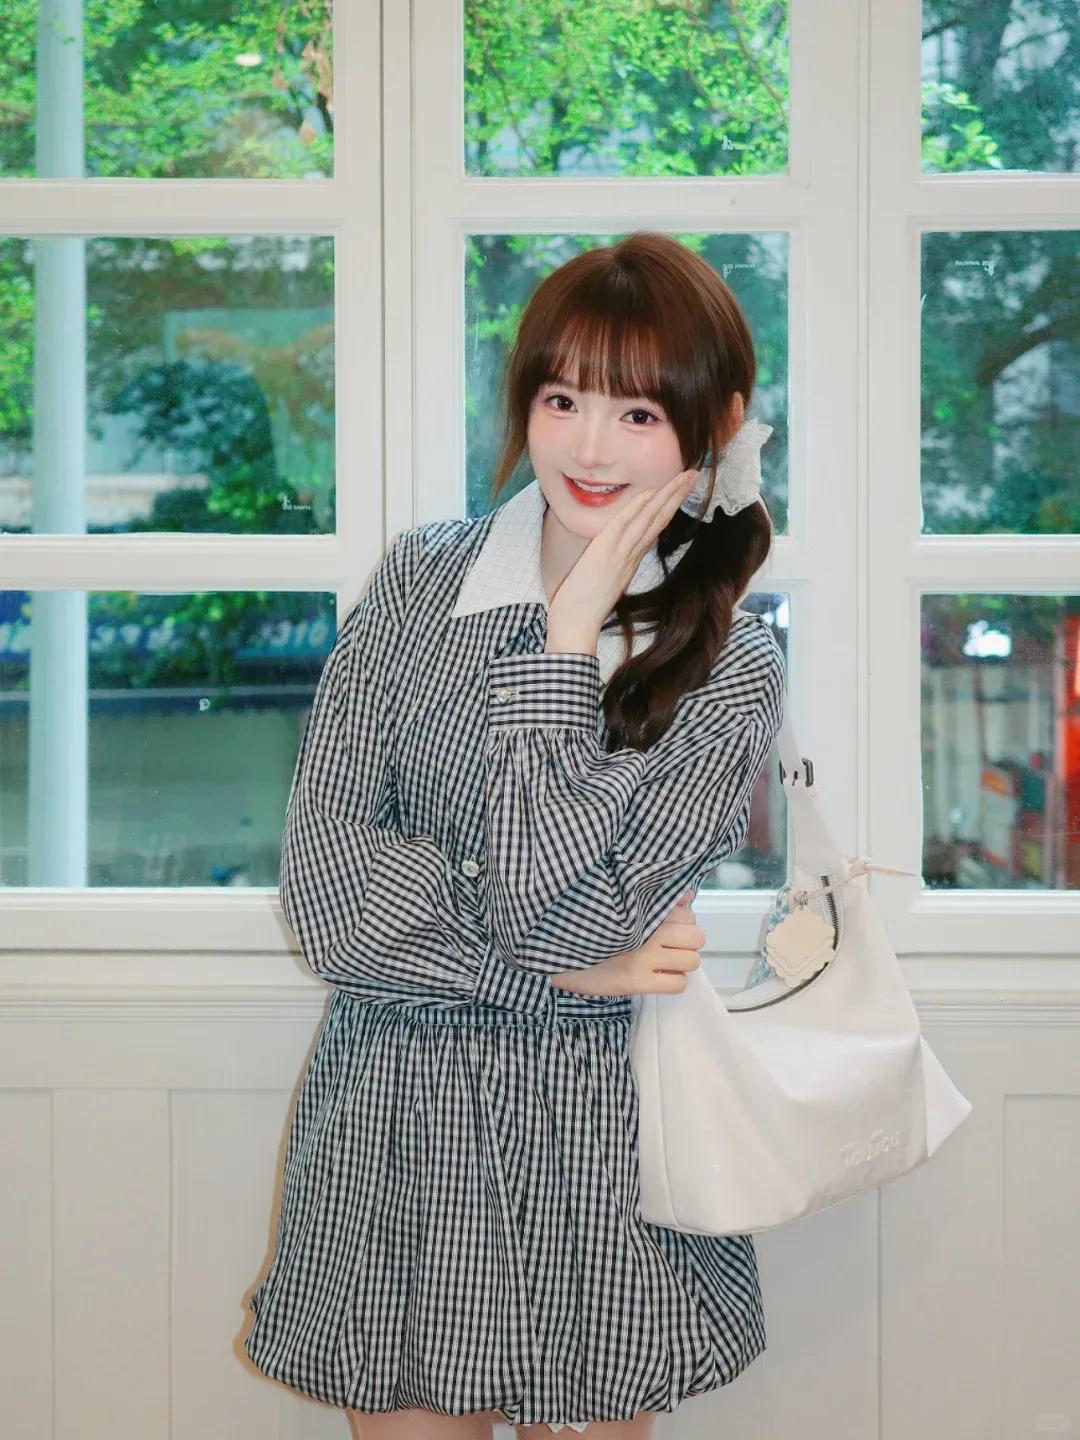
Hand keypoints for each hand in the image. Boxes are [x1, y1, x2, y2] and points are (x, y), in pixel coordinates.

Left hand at [545, 470, 698, 652]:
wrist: (576, 628)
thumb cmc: (582, 611)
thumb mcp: (602, 584)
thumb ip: (610, 568)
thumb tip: (610, 559)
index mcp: (630, 562)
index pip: (654, 528)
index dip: (668, 507)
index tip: (680, 490)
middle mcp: (630, 556)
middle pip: (659, 519)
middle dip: (676, 495)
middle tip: (693, 474)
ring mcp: (619, 554)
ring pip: (648, 519)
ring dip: (666, 495)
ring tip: (683, 476)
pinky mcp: (603, 553)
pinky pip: (623, 525)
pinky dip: (636, 508)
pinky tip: (649, 492)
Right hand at [548, 889, 704, 996]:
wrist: (557, 949)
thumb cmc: (589, 925)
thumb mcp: (620, 905)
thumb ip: (654, 899)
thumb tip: (686, 896)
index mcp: (645, 909)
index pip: (689, 915)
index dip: (682, 924)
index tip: (667, 928)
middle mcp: (649, 931)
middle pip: (697, 938)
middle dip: (686, 943)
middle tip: (668, 947)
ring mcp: (644, 957)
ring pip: (692, 961)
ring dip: (680, 963)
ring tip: (663, 963)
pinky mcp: (636, 981)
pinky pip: (678, 984)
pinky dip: (672, 982)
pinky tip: (657, 977)